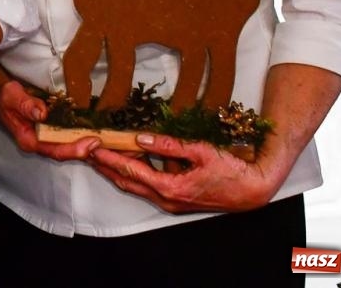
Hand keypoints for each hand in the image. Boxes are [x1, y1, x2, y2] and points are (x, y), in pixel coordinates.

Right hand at [0, 76, 100, 160]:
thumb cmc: (3, 97)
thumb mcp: (10, 96)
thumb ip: (25, 104)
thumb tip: (42, 112)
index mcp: (29, 140)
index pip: (55, 150)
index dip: (75, 149)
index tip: (92, 142)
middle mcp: (39, 144)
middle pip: (66, 152)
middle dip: (86, 150)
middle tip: (106, 142)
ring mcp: (46, 139)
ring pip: (69, 147)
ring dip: (87, 145)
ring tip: (107, 140)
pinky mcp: (51, 132)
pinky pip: (69, 138)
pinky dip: (82, 136)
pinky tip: (96, 131)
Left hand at [88, 132, 285, 213]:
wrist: (253, 191)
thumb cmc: (231, 171)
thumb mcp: (201, 152)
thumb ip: (169, 145)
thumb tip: (141, 138)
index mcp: (169, 188)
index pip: (130, 171)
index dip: (109, 157)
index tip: (93, 146)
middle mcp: (166, 199)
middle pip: (126, 181)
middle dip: (105, 165)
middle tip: (87, 149)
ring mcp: (170, 201)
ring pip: (136, 185)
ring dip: (118, 169)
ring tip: (101, 151)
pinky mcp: (176, 198)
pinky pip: (149, 184)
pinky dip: (136, 171)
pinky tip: (131, 157)